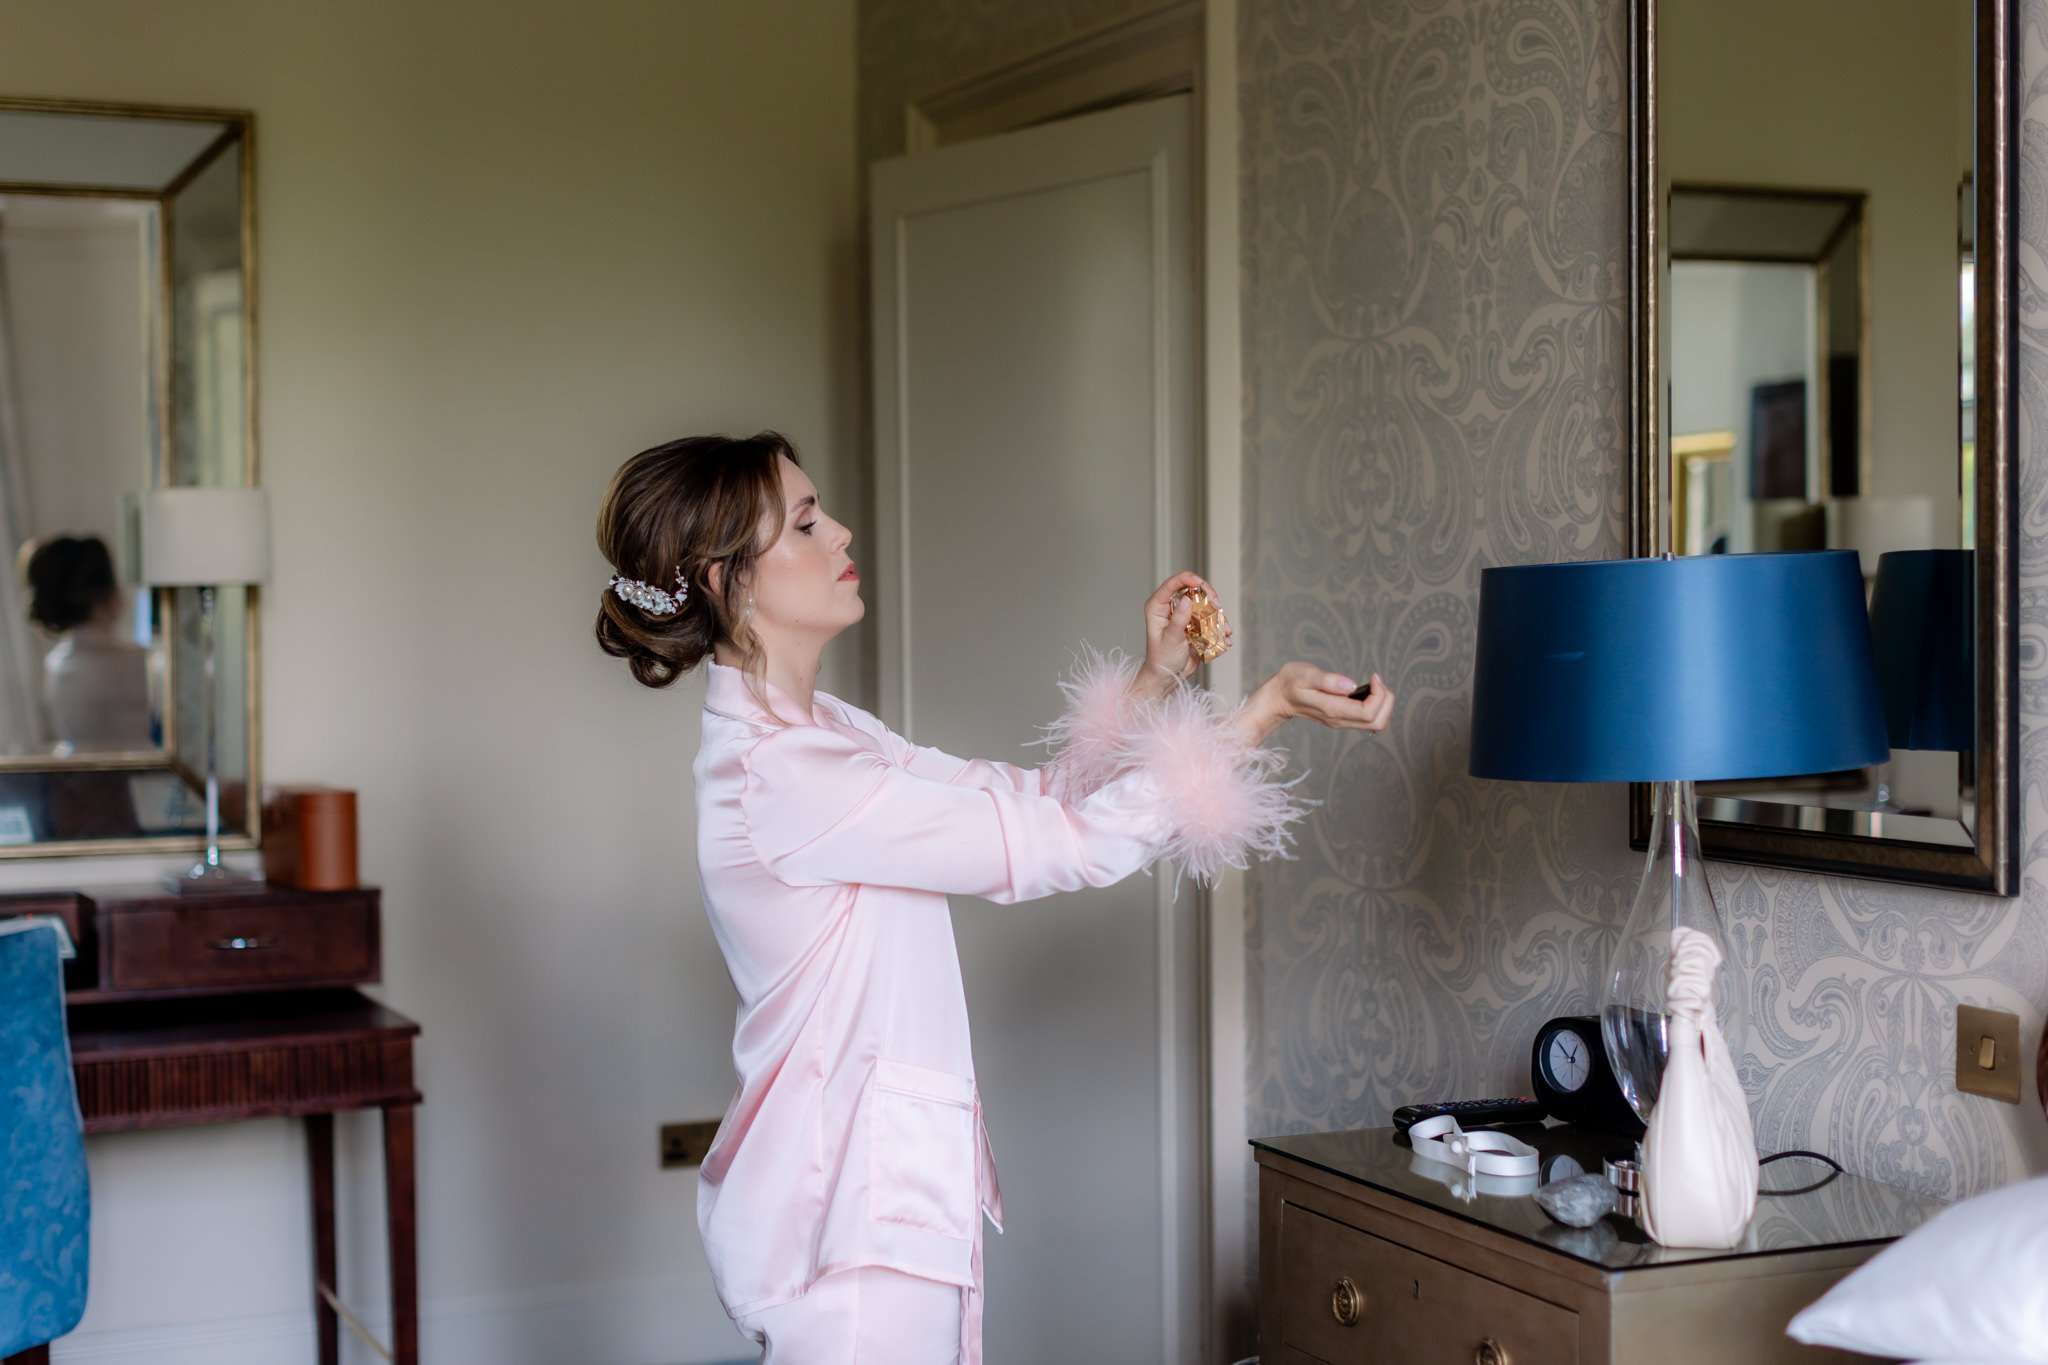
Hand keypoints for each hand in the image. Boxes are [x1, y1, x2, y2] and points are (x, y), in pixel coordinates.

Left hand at [1139, 570, 1232, 693]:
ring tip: (1225, 629)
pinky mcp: (1195, 624)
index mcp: (1158, 606)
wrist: (1168, 676)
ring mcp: (1184, 614)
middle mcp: (1171, 607)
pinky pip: (1210, 618)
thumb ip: (1178, 619)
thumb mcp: (1171, 639)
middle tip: (1217, 606)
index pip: (1172, 584)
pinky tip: (1225, 637)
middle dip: (1208, 596)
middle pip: (1193, 589)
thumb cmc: (1162, 659)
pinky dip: (1219, 625)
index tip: (1200, 583)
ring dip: (1217, 614)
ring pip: (1204, 603)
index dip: (1187, 578)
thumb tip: (1187, 599)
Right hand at [1232, 663, 1394, 746]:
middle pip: (1378, 722)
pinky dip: (1376, 705)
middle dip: (1386, 700)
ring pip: (1376, 723)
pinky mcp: (1342, 718)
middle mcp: (1339, 720)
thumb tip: (1352, 685)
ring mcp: (1341, 721)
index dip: (1379, 694)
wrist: (1277, 698)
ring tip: (1373, 684)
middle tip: (1376, 680)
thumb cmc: (1289, 682)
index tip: (1373, 676)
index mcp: (1332, 710)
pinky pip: (1368, 719)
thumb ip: (1327, 680)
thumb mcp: (1305, 675)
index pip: (1369, 713)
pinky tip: (1366, 689)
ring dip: (1382, 703)